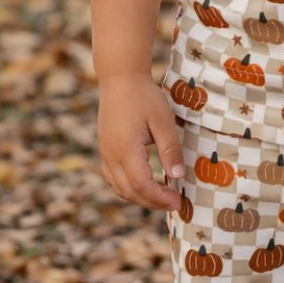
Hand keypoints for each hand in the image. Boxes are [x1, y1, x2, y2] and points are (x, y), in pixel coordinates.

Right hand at [97, 75, 185, 210]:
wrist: (120, 78)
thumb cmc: (144, 96)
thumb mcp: (163, 121)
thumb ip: (170, 149)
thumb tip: (178, 176)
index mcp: (126, 150)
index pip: (142, 185)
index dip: (160, 198)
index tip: (178, 202)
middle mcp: (111, 155)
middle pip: (129, 191)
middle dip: (152, 202)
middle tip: (174, 204)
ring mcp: (105, 153)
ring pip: (119, 187)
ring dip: (140, 197)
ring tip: (161, 198)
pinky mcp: (105, 149)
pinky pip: (113, 177)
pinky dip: (128, 188)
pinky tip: (144, 186)